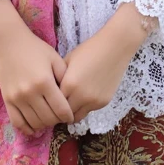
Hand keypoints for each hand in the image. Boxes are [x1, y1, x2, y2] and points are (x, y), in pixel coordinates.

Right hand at [0, 0, 73, 136]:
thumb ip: (64, 76)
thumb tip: (72, 95)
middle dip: (57, 121)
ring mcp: (17, 98)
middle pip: (49, 119)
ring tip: (48, 119)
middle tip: (59, 116)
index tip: (70, 115)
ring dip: (44, 125)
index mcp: (45, 82)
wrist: (9, 43)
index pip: (61, 109)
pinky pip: (17, 122)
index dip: (68, 116)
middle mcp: (30, 93)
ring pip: (34, 123)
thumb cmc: (34, 48)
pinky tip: (34, 127)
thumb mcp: (54, 58)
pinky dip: (27, 129)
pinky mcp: (7, 100)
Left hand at [60, 3, 153, 123]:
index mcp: (69, 84)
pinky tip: (85, 96)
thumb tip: (51, 90)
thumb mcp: (69, 60)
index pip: (54, 103)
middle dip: (60, 111)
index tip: (49, 101)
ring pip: (77, 116)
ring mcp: (94, 101)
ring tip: (70, 103)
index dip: (51, 102)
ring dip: (72, 112)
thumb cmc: (88, 50)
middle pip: (64, 114)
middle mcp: (81, 96)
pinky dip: (84, 107)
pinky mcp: (104, 103)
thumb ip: (59, 77)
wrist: (114, 48)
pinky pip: (89, 110)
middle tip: (58, 106)